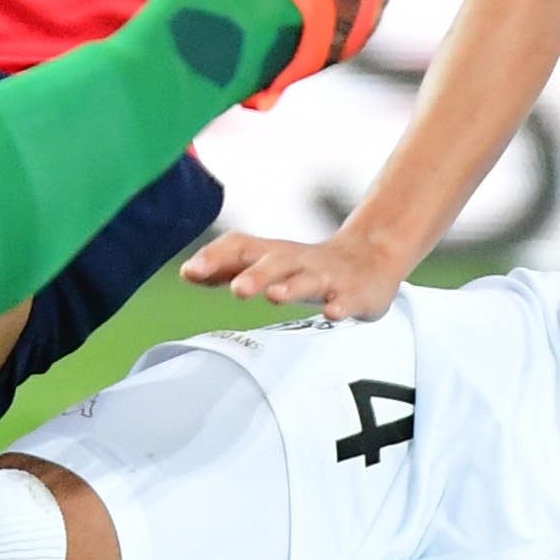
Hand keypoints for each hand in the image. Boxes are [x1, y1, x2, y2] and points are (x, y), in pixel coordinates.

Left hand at [180, 223, 410, 318]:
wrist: (372, 257)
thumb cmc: (309, 266)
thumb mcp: (269, 263)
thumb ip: (228, 268)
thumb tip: (186, 272)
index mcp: (274, 253)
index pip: (242, 247)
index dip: (216, 257)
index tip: (190, 272)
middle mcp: (299, 260)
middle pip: (275, 261)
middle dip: (255, 274)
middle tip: (236, 289)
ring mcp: (328, 276)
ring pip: (309, 279)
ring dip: (292, 286)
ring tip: (274, 296)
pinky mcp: (355, 293)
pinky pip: (348, 299)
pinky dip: (340, 305)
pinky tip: (332, 313)